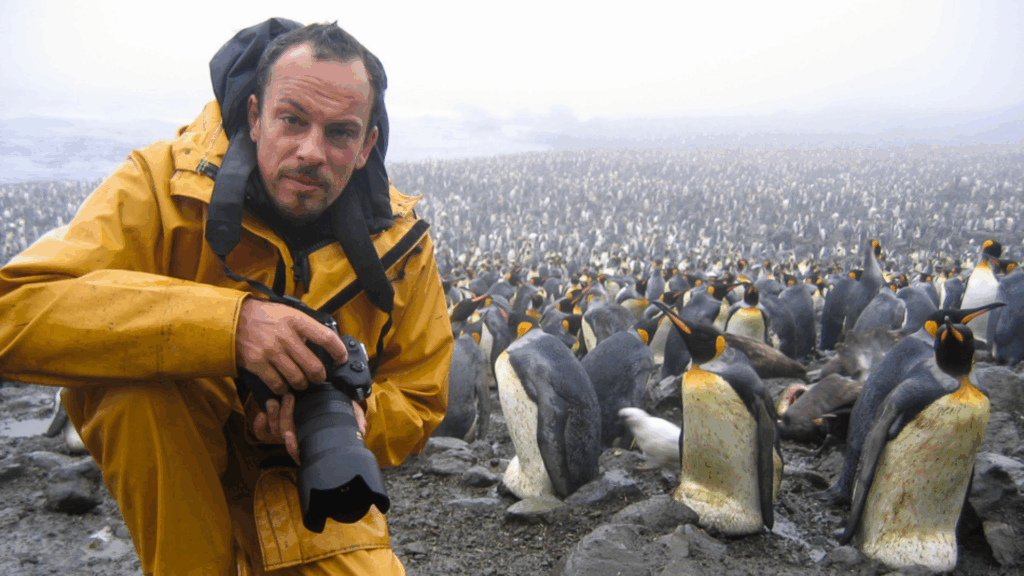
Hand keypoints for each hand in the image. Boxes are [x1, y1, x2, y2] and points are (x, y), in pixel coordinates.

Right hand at [235, 298, 348, 394]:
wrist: (232, 319)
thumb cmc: (262, 316)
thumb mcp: (286, 312)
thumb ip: (303, 326)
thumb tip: (320, 342)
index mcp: (295, 320)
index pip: (325, 337)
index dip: (338, 350)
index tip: (341, 358)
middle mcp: (285, 336)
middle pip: (314, 365)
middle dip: (319, 375)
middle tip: (319, 377)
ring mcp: (271, 351)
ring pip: (298, 378)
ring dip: (303, 384)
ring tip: (302, 382)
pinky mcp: (258, 364)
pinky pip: (278, 384)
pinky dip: (283, 388)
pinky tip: (284, 385)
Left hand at [253, 395, 367, 463]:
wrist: (323, 391)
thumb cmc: (335, 402)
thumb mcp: (347, 406)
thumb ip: (355, 417)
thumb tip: (362, 429)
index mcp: (313, 438)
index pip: (300, 452)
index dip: (293, 448)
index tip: (290, 436)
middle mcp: (299, 438)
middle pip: (284, 436)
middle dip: (284, 417)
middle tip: (289, 397)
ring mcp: (285, 432)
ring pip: (273, 432)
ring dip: (272, 416)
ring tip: (275, 400)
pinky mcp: (273, 425)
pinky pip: (261, 432)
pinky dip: (259, 425)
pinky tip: (261, 413)